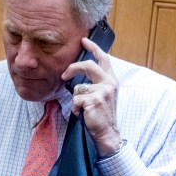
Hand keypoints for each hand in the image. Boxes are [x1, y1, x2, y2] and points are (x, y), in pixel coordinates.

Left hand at [61, 37, 121, 156]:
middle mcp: (109, 83)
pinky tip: (83, 115)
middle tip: (64, 75)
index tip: (84, 41)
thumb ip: (96, 83)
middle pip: (88, 65)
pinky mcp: (94, 100)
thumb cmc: (102, 115)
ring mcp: (102, 91)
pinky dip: (75, 109)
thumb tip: (80, 73)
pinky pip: (75, 100)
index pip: (103, 59)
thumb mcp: (103, 95)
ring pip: (78, 88)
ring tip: (83, 110)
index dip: (93, 48)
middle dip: (73, 68)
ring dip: (76, 100)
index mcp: (111, 80)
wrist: (107, 134)